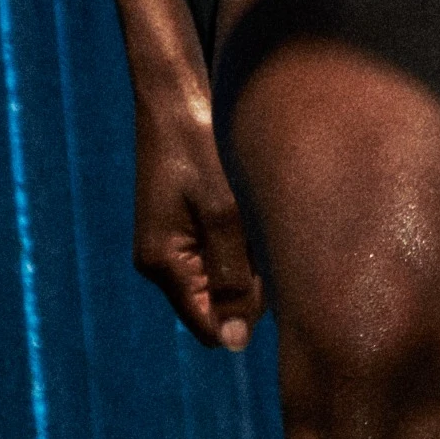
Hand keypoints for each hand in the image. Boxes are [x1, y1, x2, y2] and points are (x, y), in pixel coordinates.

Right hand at [129, 73, 265, 350]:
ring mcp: (173, 243)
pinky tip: (253, 211)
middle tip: (268, 239)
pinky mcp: (186, 224)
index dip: (245, 318)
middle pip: (219, 305)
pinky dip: (243, 242)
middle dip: (249, 287)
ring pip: (225, 279)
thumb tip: (234, 343)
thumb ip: (231, 278)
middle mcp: (162, 261)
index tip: (277, 284)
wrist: (176, 96)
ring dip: (249, 261)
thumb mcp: (224, 213)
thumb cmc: (200, 146)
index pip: (209, 326)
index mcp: (163, 264)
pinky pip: (221, 253)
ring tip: (259, 218)